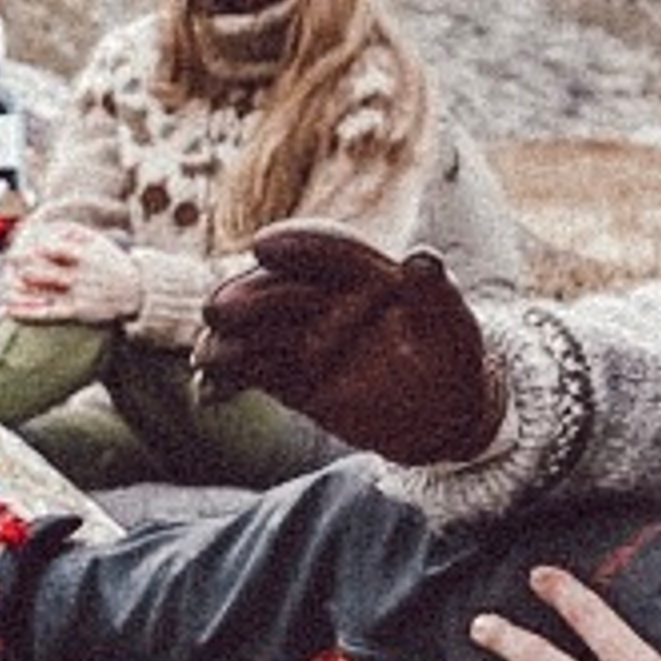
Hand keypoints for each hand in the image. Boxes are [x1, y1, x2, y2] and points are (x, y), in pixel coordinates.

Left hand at [6, 218, 141, 324]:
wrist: (138, 291)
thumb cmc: (111, 263)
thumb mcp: (97, 242)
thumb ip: (72, 232)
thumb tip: (48, 225)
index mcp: (84, 254)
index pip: (51, 249)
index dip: (31, 249)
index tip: (17, 247)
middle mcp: (79, 274)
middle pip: (41, 270)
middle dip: (21, 266)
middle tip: (10, 262)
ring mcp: (78, 294)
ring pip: (40, 291)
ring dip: (19, 287)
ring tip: (8, 283)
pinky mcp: (77, 312)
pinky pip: (46, 313)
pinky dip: (27, 312)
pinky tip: (10, 309)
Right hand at [196, 233, 502, 461]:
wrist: (439, 415)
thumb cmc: (451, 360)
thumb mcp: (452, 329)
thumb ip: (435, 295)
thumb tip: (422, 259)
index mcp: (365, 272)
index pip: (328, 251)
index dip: (296, 246)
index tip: (264, 246)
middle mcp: (325, 298)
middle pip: (279, 289)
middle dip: (248, 297)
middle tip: (220, 311)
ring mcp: (301, 335)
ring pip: (256, 331)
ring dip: (228, 340)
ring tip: (208, 356)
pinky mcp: (286, 374)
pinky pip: (251, 371)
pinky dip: (228, 379)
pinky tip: (207, 390)